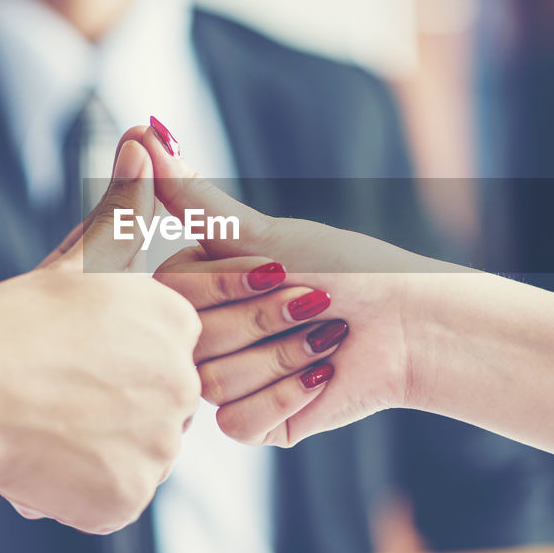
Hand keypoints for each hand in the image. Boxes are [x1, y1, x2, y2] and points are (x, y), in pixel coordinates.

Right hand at [0, 139, 202, 533]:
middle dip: (114, 404)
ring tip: (48, 421)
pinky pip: (115, 495)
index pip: (165, 351)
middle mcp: (182, 385)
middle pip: (157, 406)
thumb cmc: (12, 317)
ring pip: (137, 453)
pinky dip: (83, 488)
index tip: (72, 356)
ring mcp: (159, 447)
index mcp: (175, 324)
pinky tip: (46, 458)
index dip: (114, 356)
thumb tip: (144, 134)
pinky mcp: (130, 497)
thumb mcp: (78, 256)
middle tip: (59, 390)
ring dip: (99, 447)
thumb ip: (124, 204)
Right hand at [139, 122, 553, 499]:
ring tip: (325, 335)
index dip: (224, 284)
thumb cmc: (343, 269)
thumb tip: (145, 127)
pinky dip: (286, 395)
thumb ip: (194, 196)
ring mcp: (224, 383)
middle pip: (190, 339)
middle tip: (313, 302)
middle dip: (262, 317)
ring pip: (211, 383)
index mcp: (197, 288)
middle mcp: (201, 335)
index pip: (169, 292)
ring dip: (282, 355)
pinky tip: (322, 374)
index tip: (276, 269)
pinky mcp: (252, 424)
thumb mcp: (264, 233)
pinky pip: (237, 421)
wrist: (409, 326)